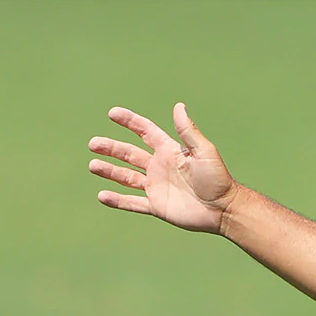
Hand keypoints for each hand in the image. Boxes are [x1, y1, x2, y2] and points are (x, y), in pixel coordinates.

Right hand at [88, 103, 237, 232]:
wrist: (223, 210)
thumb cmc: (218, 179)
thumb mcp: (204, 152)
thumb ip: (188, 131)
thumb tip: (178, 106)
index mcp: (169, 151)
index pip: (145, 132)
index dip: (130, 121)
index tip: (112, 113)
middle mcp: (160, 167)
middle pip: (129, 154)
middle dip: (111, 148)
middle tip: (93, 143)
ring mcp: (157, 186)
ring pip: (127, 177)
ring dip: (109, 171)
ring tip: (93, 165)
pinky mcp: (157, 206)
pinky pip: (133, 202)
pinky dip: (117, 200)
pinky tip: (101, 195)